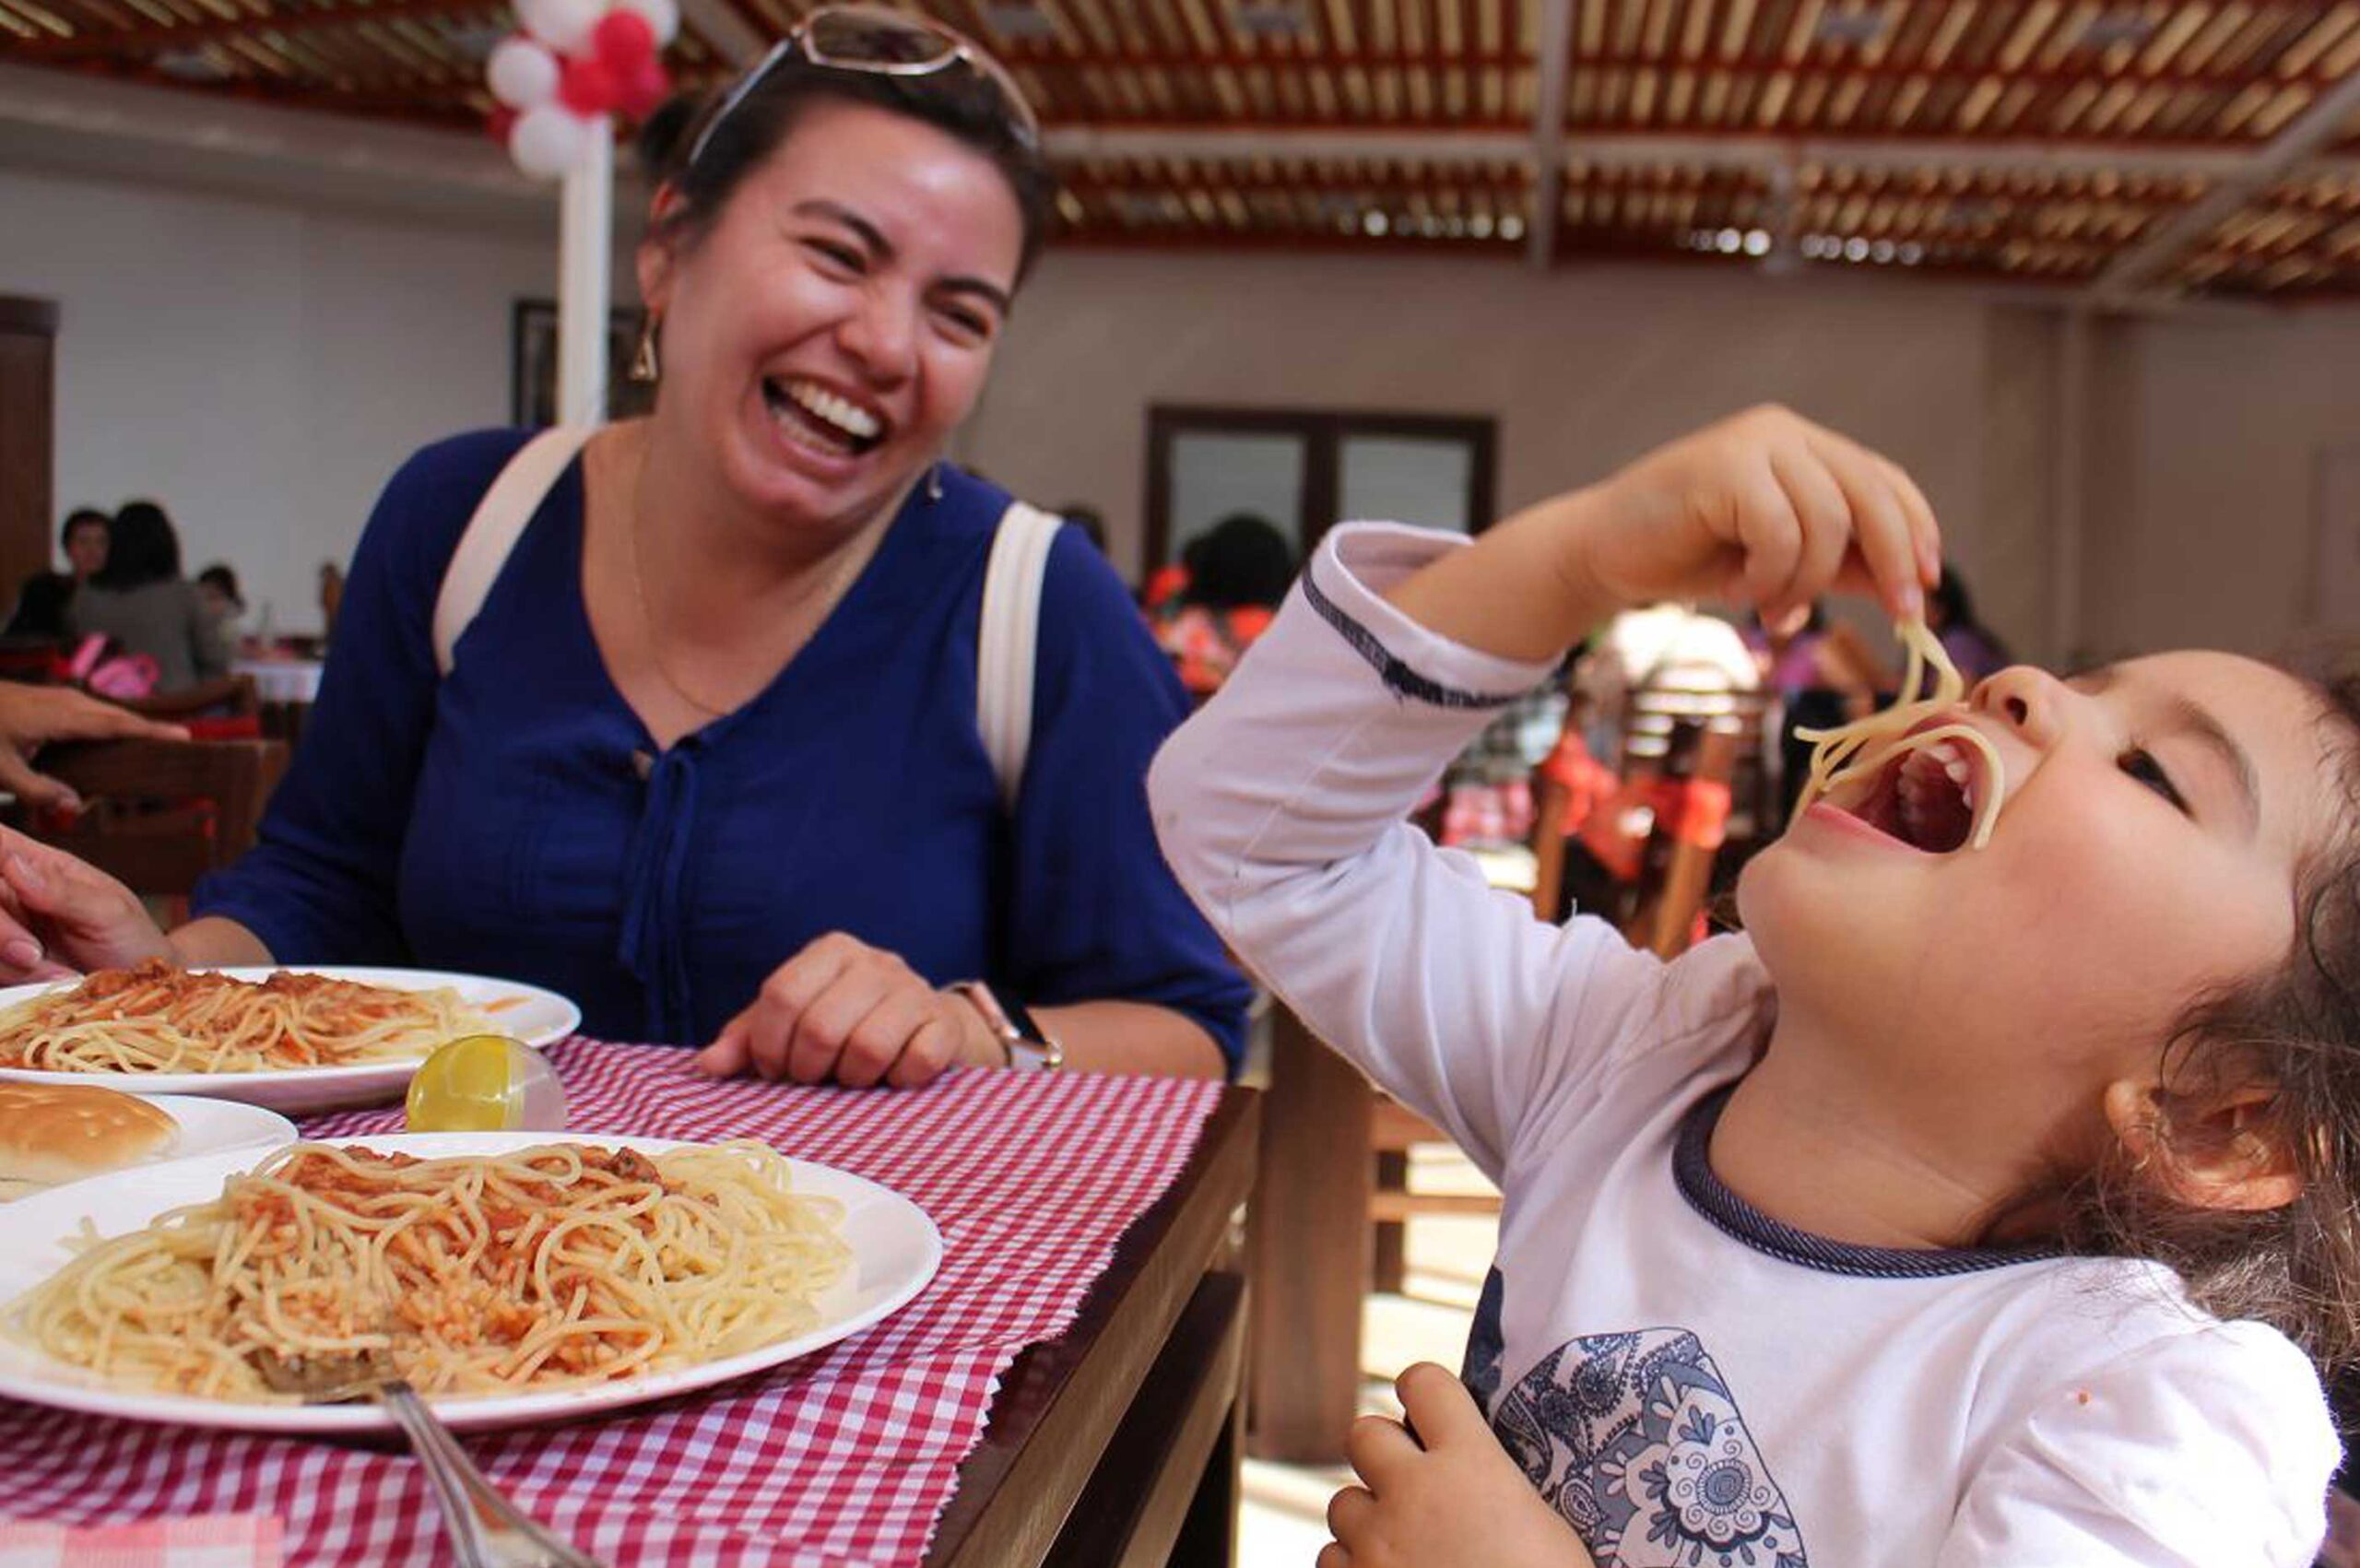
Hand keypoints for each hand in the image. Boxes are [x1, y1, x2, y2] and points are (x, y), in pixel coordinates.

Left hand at [0, 686, 185, 810]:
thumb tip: (75, 805)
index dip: (151, 731)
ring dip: (125, 725)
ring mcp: (53, 697)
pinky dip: (104, 724)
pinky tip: (102, 741)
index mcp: (59, 717)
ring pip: (101, 710)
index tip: (184, 737)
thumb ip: (38, 790)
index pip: (117, 724)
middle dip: (147, 728)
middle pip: (116, 714)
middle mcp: (63, 701)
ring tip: (149, 744)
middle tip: (177, 744)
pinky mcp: (43, 699)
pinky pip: (86, 711)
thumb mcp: (0, 772)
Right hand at [0, 827, 175, 981]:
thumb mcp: (109, 912)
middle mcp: (10, 892)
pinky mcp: (2, 964)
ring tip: (59, 975)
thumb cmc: (132, 940)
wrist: (140, 991)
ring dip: (9, 964)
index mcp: (37, 864)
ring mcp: (3, 930)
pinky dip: (11, 982)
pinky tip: (49, 984)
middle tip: (33, 954)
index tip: (4, 878)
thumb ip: (62, 890)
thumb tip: (13, 862)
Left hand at [694, 933, 1002, 1088]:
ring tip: (853, 1080)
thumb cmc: (849, 1027)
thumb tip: (708, 1064)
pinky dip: (899, 1080)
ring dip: (854, 1080)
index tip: (775, 1071)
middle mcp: (874, 961)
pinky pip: (917, 1060)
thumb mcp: (794, 1026)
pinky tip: (895, 1077)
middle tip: (813, 1080)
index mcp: (831, 952)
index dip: (769, 1045)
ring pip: (869, 1047)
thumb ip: (749, 1040)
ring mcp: (915, 989)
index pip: (782, 995)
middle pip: (821, 1026)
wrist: (930, 1028)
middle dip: (809, 1069)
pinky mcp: (945, 1023)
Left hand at [1320, 1364, 1594, 1567]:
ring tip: (1407, 1549)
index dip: (1424, 1394)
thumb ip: (1490, 1480)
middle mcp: (1413, 1491)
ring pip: (1341, 1502)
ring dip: (1367, 1520)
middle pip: (1362, 1431)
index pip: (1423, 1381)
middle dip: (1383, 1454)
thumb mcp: (1540, 1524)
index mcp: (1470, 1463)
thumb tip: (1470, 1464)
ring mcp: (1376, 1542)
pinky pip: (1332, 1559)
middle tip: (1411, 1484)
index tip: (1430, 1413)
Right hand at [1561, 405, 1940, 626]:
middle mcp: (1784, 432)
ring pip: (1828, 521)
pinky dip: (1769, 575)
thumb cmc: (1689, 557)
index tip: (1926, 587)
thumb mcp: (1783, 565)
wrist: (1602, 553)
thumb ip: (1843, 564)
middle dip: (1893, 561)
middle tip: (1900, 616)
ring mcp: (1754, 442)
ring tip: (1771, 610)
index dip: (1917, 532)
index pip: (1885, 481)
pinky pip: (1781, 531)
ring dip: (1806, 582)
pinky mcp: (1724, 465)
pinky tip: (1740, 589)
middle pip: (1871, 496)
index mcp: (1804, 447)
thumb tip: (1910, 586)